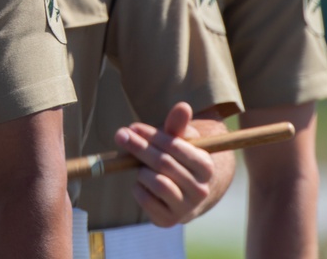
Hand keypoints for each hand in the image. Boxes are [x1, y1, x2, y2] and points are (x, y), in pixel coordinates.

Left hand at [113, 101, 215, 226]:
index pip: (176, 147)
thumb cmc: (178, 159)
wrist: (182, 194)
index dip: (151, 135)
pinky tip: (141, 182)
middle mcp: (201, 190)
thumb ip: (178, 125)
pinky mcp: (169, 220)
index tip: (133, 127)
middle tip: (120, 135)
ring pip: (155, 182)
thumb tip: (183, 106)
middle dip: (138, 147)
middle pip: (163, 163)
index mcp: (206, 167)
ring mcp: (186, 208)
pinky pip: (145, 199)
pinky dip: (137, 188)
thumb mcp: (179, 140)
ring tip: (140, 166)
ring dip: (141, 170)